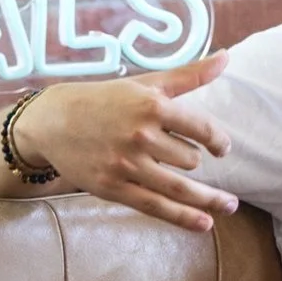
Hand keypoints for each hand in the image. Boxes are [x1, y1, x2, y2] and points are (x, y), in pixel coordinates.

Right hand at [13, 53, 237, 231]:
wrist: (52, 121)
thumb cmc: (103, 100)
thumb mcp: (145, 83)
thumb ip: (188, 75)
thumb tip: (226, 57)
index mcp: (151, 106)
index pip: (202, 128)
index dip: (218, 140)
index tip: (222, 148)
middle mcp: (140, 136)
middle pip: (190, 160)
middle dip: (194, 161)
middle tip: (191, 161)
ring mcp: (126, 165)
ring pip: (179, 187)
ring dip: (209, 199)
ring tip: (229, 206)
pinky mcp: (113, 188)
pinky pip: (156, 206)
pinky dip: (183, 217)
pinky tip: (205, 223)